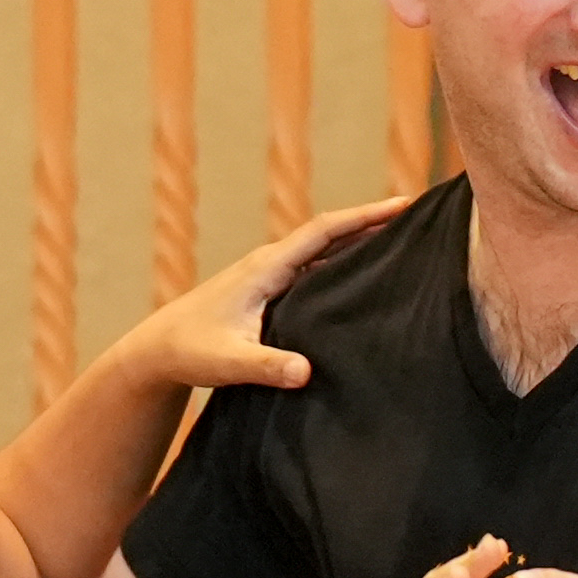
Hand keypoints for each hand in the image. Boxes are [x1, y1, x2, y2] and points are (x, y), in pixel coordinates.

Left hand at [117, 197, 406, 401]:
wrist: (158, 350)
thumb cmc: (189, 351)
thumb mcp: (228, 362)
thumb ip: (266, 366)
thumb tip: (306, 372)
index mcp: (266, 268)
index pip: (324, 232)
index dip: (365, 217)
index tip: (403, 206)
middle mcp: (271, 264)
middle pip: (332, 234)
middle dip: (373, 221)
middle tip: (419, 216)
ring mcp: (271, 277)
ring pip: (326, 252)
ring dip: (361, 243)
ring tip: (405, 241)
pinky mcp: (271, 293)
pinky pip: (317, 271)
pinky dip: (345, 266)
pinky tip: (366, 278)